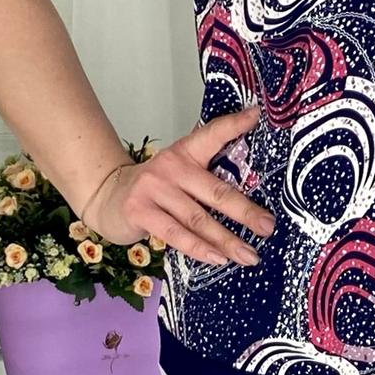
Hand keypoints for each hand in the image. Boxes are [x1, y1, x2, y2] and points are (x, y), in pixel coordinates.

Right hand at [85, 103, 275, 265]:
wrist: (107, 197)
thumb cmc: (154, 188)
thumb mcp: (179, 173)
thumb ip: (206, 179)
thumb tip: (248, 203)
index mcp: (185, 153)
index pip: (211, 134)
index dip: (234, 124)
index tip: (256, 115)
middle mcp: (171, 167)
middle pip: (215, 191)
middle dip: (245, 212)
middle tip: (268, 227)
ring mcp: (154, 190)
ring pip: (198, 219)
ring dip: (226, 241)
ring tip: (248, 255)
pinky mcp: (140, 212)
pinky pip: (176, 234)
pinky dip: (199, 248)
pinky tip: (218, 258)